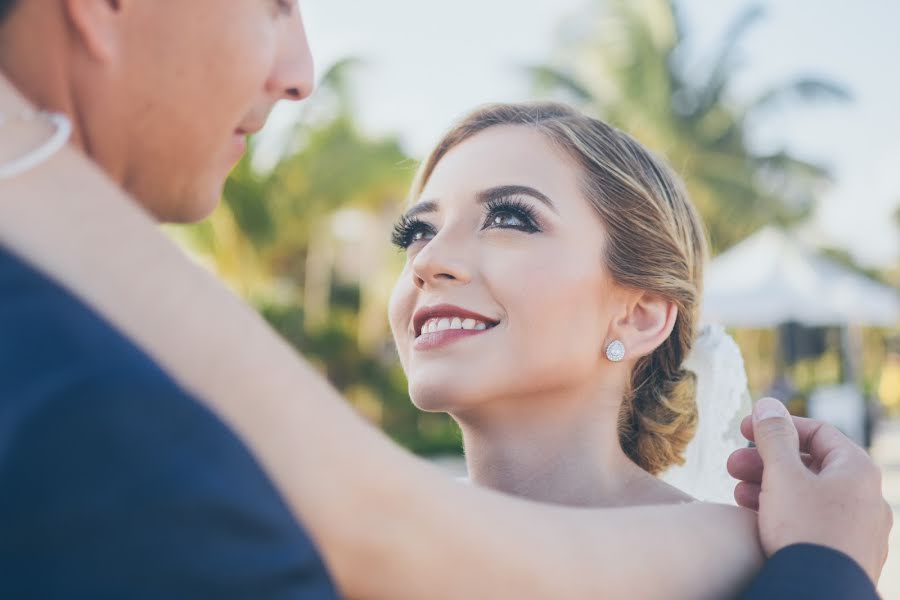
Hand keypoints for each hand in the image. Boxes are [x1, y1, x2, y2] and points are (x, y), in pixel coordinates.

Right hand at [727, 397, 891, 583]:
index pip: (817, 432)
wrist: (818, 593)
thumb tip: (768, 404)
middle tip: (731, 465)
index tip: (745, 430)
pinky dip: (785, 513)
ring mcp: (861, 528)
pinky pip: (814, 521)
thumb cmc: (804, 530)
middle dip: (765, 462)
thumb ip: (774, 436)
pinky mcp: (849, 553)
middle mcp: (867, 497)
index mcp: (857, 470)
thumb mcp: (782, 474)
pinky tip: (758, 519)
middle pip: (810, 465)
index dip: (776, 426)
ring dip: (770, 488)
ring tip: (738, 494)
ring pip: (809, 495)